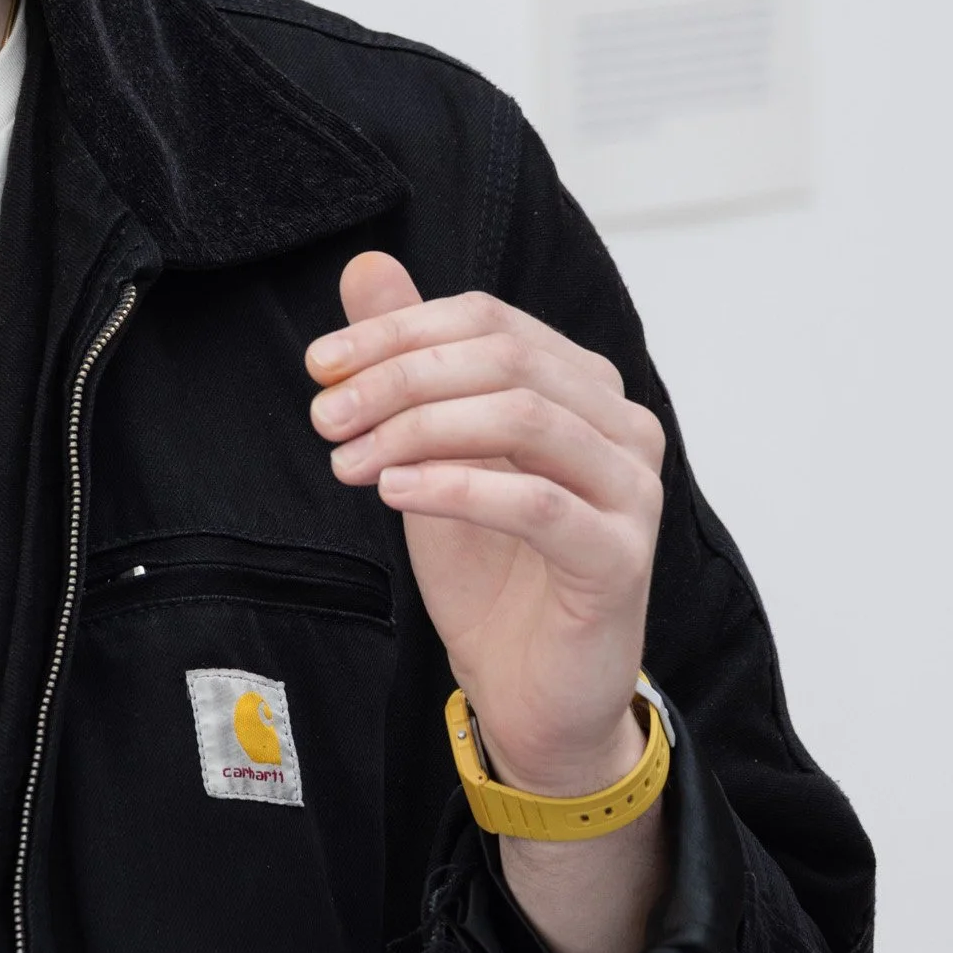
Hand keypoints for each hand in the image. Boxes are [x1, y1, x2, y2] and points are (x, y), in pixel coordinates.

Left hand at [306, 253, 663, 799]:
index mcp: (581, 384)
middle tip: (326, 415)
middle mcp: (620, 424)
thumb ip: (408, 360)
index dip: (398, 330)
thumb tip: (365, 266)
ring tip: (350, 460)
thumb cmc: (488, 569)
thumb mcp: (427, 451)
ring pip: (524, 418)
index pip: (487, 319)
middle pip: (504, 360)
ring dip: (420, 430)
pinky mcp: (621, 557)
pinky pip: (538, 503)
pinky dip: (458, 487)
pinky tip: (396, 494)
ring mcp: (631, 489)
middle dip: (400, 378)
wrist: (526, 687)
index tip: (320, 364)